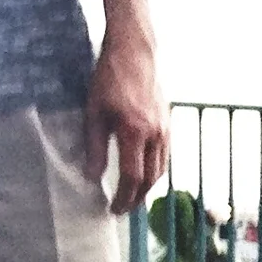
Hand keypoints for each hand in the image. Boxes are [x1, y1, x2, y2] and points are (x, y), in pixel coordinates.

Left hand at [84, 30, 165, 212]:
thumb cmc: (110, 77)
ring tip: (134, 196)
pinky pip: (165, 156)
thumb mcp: (94, 112)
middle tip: (124, 209)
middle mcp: (155, 135)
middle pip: (150, 180)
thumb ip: (94, 147)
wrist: (135, 52)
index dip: (123, 198)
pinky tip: (145, 173)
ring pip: (161, 170)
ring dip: (148, 188)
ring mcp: (165, 130)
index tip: (114, 210)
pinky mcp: (169, 124)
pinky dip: (156, 171)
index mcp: (135, 132)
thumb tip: (92, 176)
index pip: (132, 177)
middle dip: (137, 199)